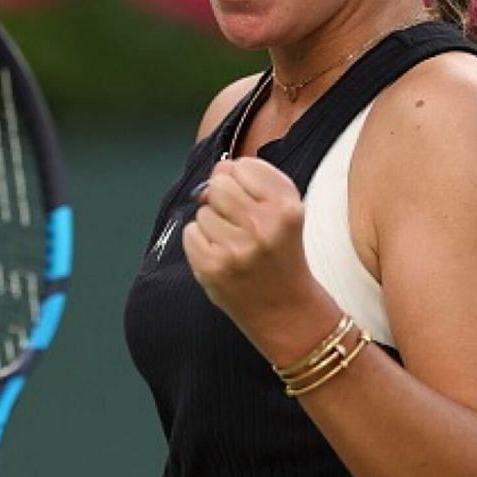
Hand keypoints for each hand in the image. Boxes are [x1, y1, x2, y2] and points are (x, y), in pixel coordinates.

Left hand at [182, 156, 317, 338]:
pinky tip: (222, 256)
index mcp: (286, 207)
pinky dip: (200, 243)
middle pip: (218, 185)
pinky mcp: (212, 267)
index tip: (254, 202)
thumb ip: (253, 182)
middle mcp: (263, 225)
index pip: (243, 167)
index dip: (243, 182)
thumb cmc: (280, 254)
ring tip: (235, 245)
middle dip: (222, 200)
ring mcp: (236, 248)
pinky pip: (190, 233)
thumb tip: (217, 169)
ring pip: (202, 211)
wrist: (286, 310)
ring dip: (212, 225)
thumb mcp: (283, 212)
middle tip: (240, 225)